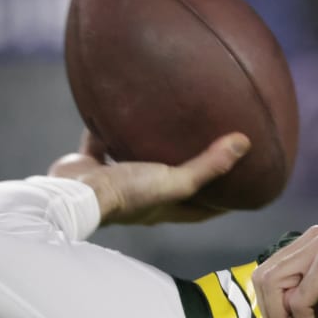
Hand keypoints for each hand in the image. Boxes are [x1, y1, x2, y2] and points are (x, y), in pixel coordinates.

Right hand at [47, 131, 248, 225]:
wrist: (74, 192)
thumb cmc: (127, 193)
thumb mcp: (174, 181)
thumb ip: (207, 165)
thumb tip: (244, 144)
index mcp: (165, 207)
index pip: (202, 209)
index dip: (224, 201)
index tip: (244, 188)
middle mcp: (142, 196)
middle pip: (172, 184)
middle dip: (190, 170)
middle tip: (209, 148)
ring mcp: (116, 181)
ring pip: (137, 162)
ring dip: (149, 148)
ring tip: (165, 125)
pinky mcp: (92, 166)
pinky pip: (102, 144)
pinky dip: (107, 130)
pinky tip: (115, 108)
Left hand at [251, 226, 317, 317]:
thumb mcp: (315, 300)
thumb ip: (289, 292)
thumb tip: (262, 299)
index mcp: (312, 242)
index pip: (266, 271)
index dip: (270, 306)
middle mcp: (315, 237)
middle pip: (263, 277)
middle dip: (273, 314)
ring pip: (273, 287)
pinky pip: (295, 302)